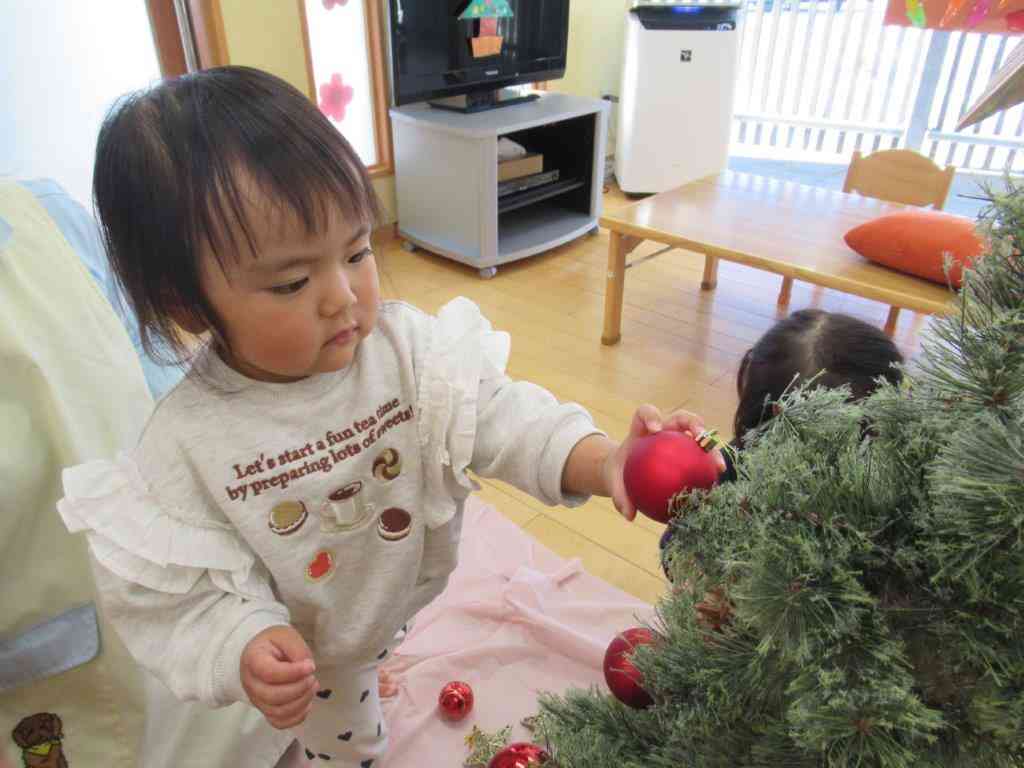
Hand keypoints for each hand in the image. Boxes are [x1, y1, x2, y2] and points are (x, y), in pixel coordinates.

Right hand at [241, 625, 318, 728]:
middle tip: (312, 678)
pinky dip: (296, 717)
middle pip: (272, 696)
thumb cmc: (274, 644)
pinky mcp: (265, 710)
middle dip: (299, 689)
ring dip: (301, 702)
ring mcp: (256, 699)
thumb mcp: (286, 636)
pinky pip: (279, 722)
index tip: (310, 667)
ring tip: (312, 687)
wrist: (261, 654)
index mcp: (253, 660)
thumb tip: (308, 669)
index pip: (269, 672)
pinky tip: (307, 703)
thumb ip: (297, 650)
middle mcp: (251, 683)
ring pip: (277, 712)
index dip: (292, 673)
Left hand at [603, 405, 725, 521]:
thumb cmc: (620, 473)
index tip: (655, 430)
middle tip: (700, 437)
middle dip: (693, 422)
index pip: (646, 413)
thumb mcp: (614, 482)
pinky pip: (702, 457)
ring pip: (699, 434)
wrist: (626, 474)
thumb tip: (629, 515)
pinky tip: (715, 485)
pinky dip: (710, 467)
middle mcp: (664, 429)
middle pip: (682, 417)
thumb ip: (619, 495)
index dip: (652, 415)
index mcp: (642, 429)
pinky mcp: (689, 452)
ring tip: (717, 465)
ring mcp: (679, 439)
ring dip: (711, 445)